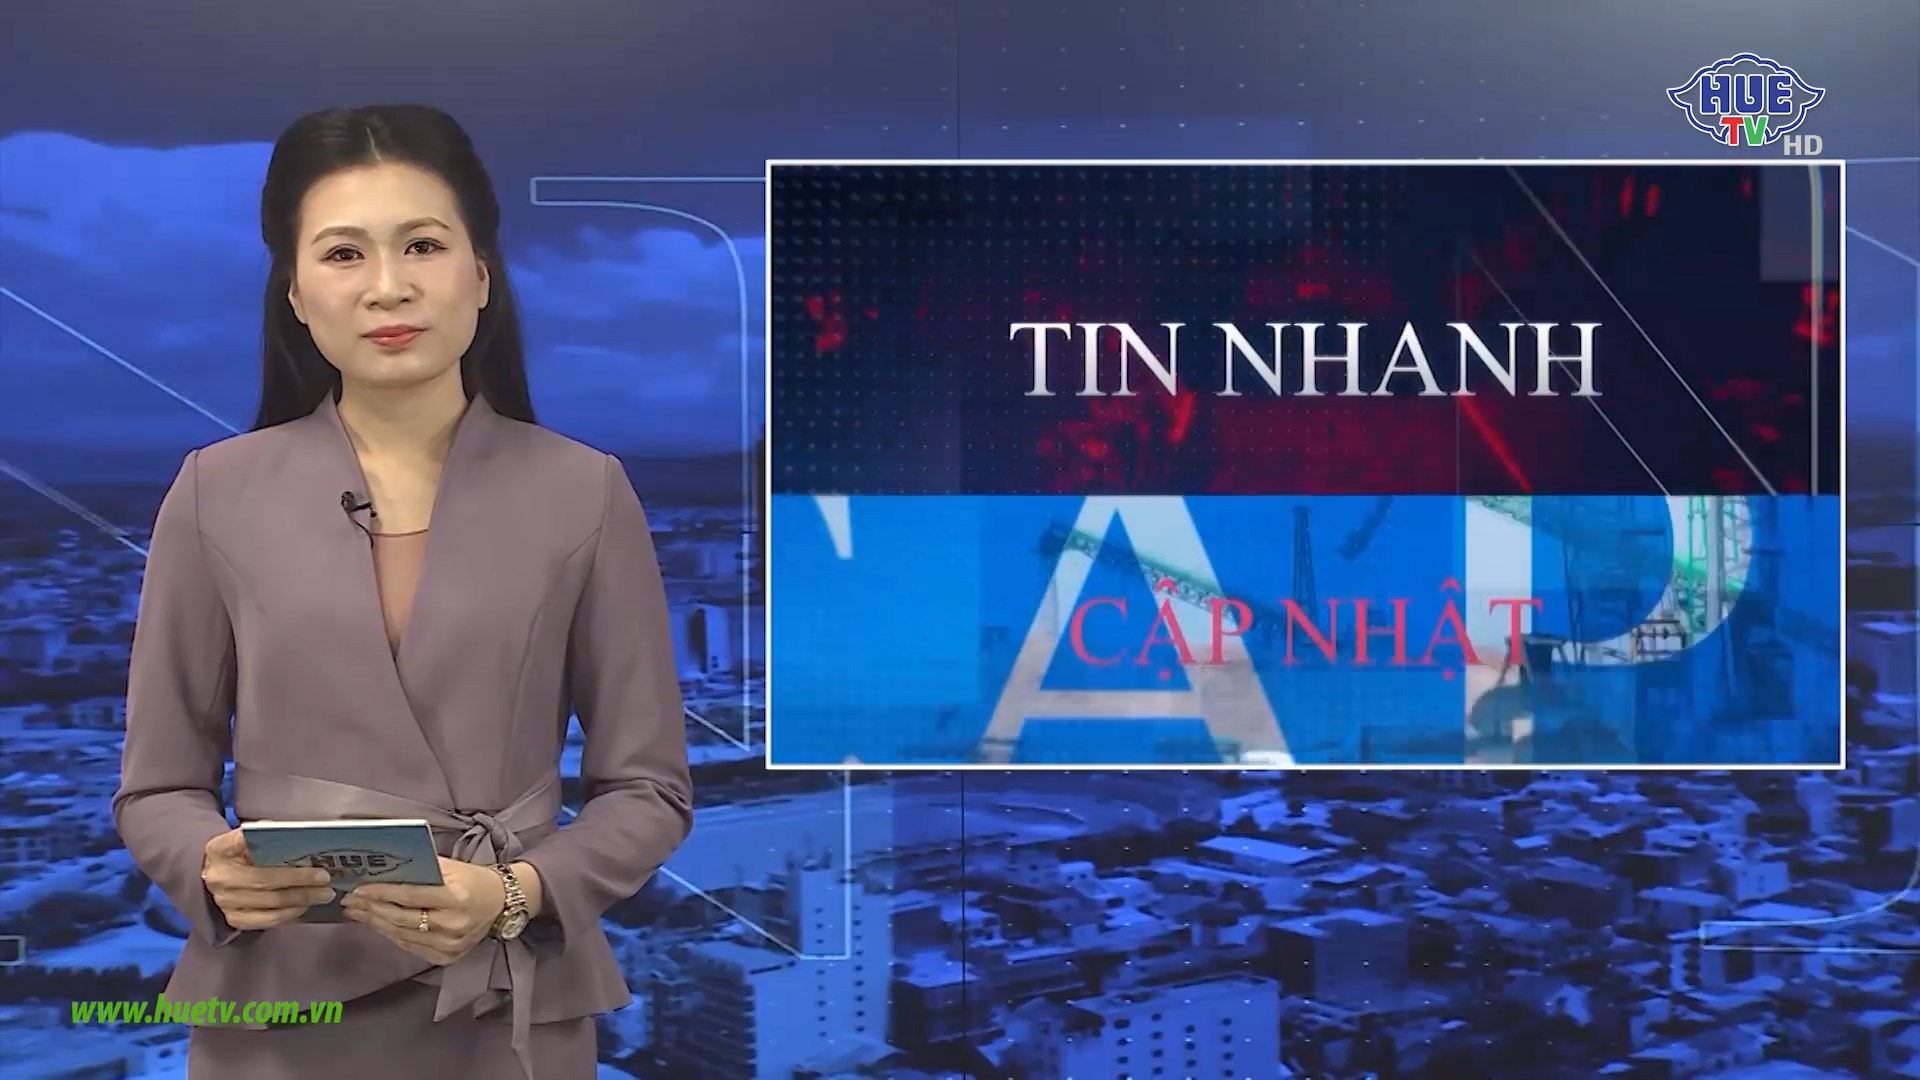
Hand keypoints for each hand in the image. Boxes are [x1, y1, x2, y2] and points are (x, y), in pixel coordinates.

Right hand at [201, 828, 335, 930]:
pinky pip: (267, 920)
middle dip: (299, 880)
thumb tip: (298, 835)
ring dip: (301, 899)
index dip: (265, 840)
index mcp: (220, 850)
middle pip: (265, 880)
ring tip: (324, 894)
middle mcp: (220, 877)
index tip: (303, 846)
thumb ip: (263, 837)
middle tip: (325, 878)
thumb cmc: (238, 855)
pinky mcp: (234, 919)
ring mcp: (225, 901)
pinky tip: (305, 906)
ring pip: (270, 903)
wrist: (214, 878)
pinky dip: (290, 914)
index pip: (242, 841)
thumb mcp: (242, 841)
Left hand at [342, 858, 504, 966]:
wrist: (501, 903)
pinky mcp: (447, 958)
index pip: (410, 896)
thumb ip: (421, 868)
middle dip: (371, 909)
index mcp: (456, 898)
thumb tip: (383, 868)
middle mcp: (454, 925)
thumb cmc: (473, 880)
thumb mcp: (451, 867)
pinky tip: (378, 924)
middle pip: (401, 919)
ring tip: (358, 912)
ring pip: (402, 936)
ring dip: (376, 923)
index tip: (357, 889)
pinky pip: (411, 947)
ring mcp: (451, 945)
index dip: (381, 893)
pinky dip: (391, 935)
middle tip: (350, 901)